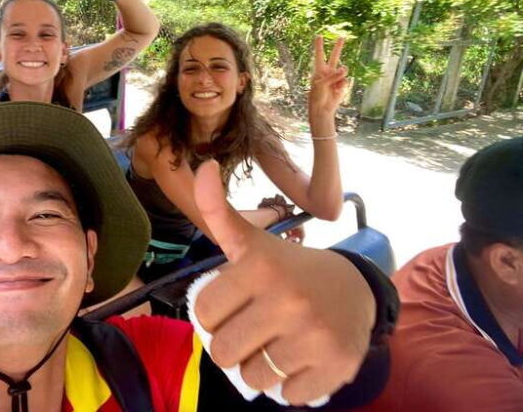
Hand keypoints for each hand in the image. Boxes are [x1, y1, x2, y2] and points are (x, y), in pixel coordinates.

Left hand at [192, 160, 374, 405]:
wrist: (356, 290)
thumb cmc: (288, 269)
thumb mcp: (252, 241)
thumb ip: (218, 211)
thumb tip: (200, 166)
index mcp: (260, 266)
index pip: (204, 314)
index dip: (213, 315)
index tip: (231, 306)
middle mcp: (288, 300)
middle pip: (224, 352)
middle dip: (232, 346)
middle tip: (250, 331)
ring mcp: (315, 336)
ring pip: (254, 378)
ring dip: (259, 368)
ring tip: (274, 345)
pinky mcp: (337, 367)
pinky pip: (287, 397)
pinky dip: (289, 386)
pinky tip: (299, 360)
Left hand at [308, 36, 347, 119]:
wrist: (322, 109)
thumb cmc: (317, 96)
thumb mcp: (322, 84)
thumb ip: (333, 75)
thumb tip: (346, 68)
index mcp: (319, 70)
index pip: (319, 55)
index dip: (319, 45)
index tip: (319, 36)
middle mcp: (327, 72)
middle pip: (334, 57)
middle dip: (338, 47)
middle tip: (341, 37)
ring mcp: (335, 78)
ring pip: (343, 71)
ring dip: (341, 76)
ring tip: (334, 86)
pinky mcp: (341, 85)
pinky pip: (345, 81)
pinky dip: (342, 86)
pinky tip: (336, 92)